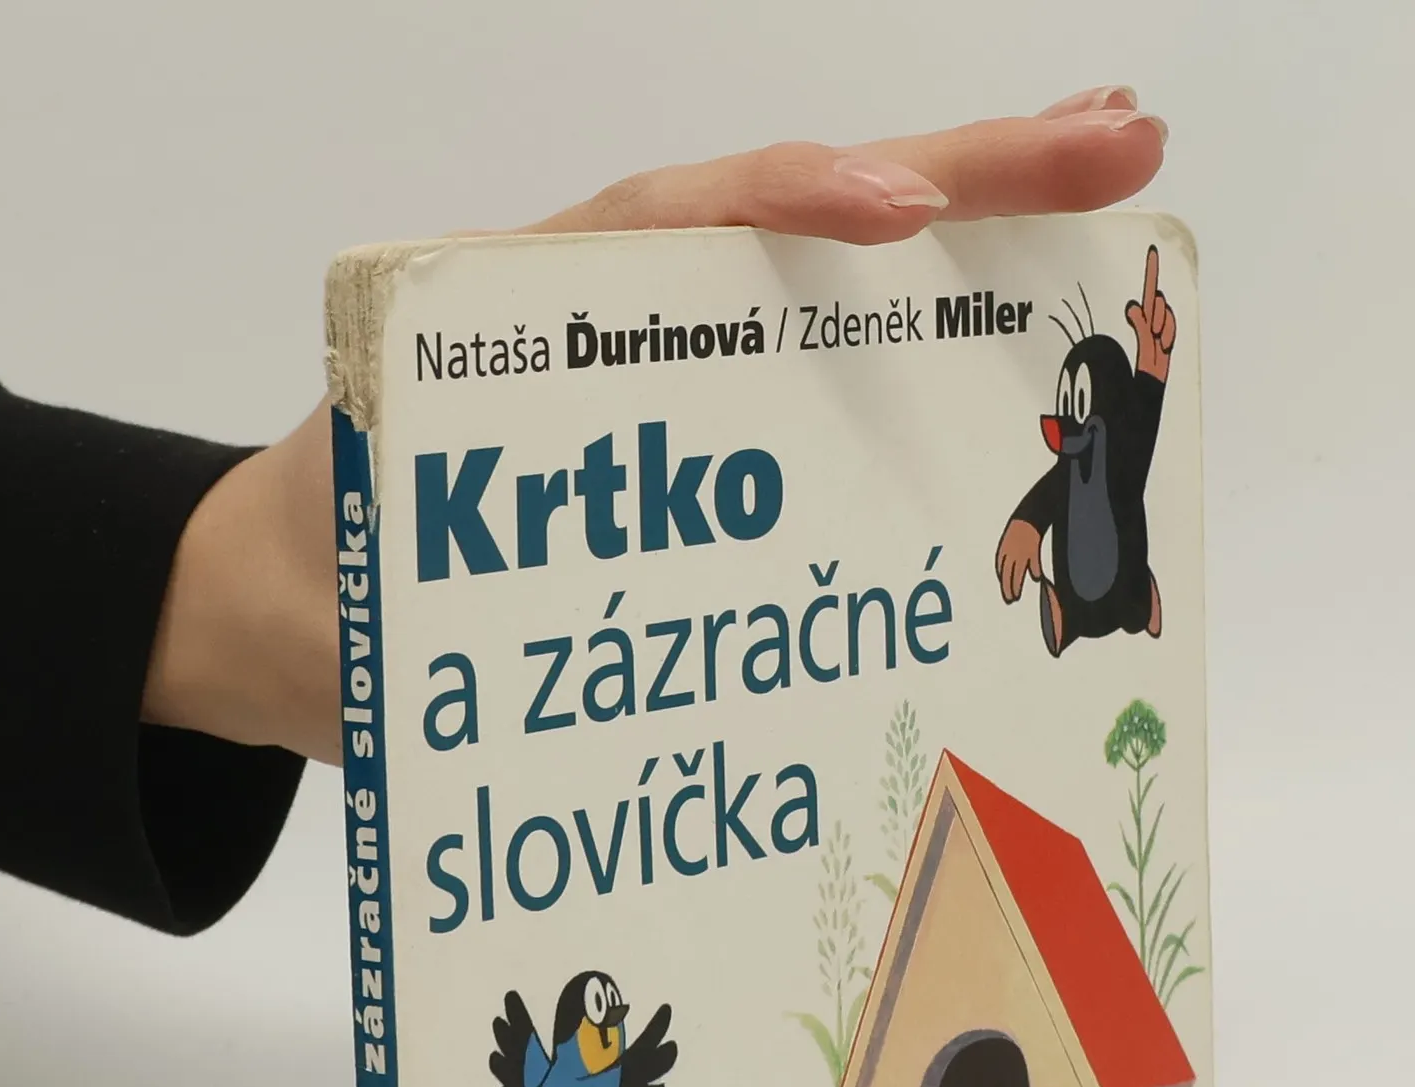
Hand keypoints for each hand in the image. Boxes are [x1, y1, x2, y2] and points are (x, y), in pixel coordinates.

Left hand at [146, 91, 1168, 764]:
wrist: (297, 612)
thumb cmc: (332, 576)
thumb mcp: (367, 544)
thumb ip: (435, 534)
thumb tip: (531, 585)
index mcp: (532, 312)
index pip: (677, 223)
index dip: (792, 208)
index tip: (903, 212)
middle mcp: (620, 315)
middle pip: (795, 218)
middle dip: (958, 176)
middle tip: (1117, 145)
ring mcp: (669, 365)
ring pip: (825, 283)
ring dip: (966, 233)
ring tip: (1102, 187)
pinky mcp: (699, 435)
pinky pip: (817, 375)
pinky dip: (917, 347)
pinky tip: (1005, 345)